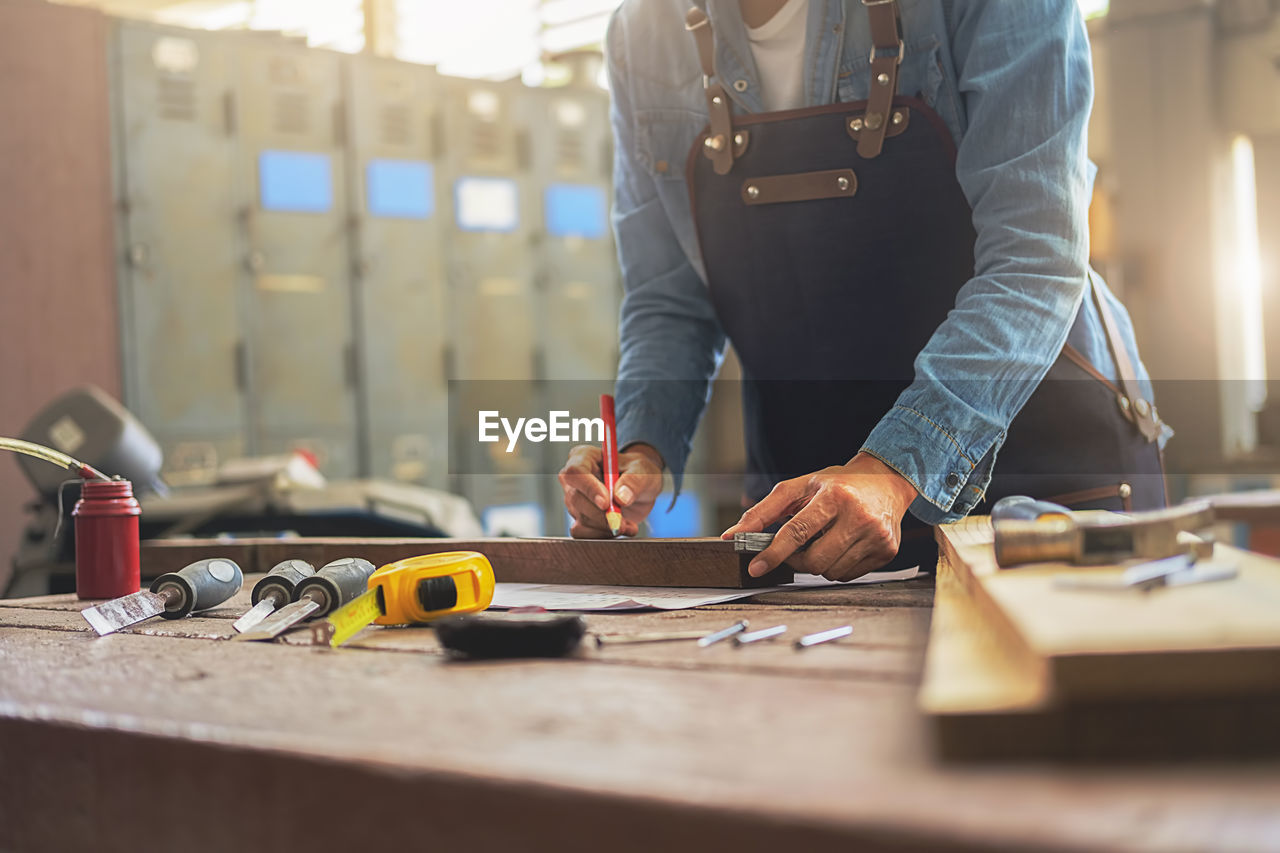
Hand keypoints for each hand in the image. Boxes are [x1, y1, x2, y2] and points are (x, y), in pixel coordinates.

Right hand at [559, 443, 664, 538]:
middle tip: (624, 522)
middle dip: (601, 515)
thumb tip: (620, 498)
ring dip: (606, 527)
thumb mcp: (643, 471)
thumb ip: (634, 481)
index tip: (606, 503)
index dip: (589, 488)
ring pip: (580, 518)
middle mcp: (573, 478)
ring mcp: (573, 500)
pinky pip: (582, 533)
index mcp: (584, 457)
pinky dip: (601, 535)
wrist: (640, 489)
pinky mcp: (579, 518)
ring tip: (628, 525)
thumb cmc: (639, 472)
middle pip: (576, 498)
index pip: (575, 472)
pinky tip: (619, 530)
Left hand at [721, 452, 918, 579]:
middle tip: (798, 547)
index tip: (756, 567)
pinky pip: (848, 575)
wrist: (886, 481)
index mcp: (835, 496)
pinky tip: (842, 546)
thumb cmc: (838, 484)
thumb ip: (764, 511)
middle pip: (814, 560)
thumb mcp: (799, 487)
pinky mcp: (887, 551)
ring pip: (830, 572)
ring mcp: (876, 536)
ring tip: (824, 540)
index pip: (797, 531)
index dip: (773, 553)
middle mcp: (859, 516)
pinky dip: (836, 566)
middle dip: (797, 560)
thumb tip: (733, 535)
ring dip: (818, 563)